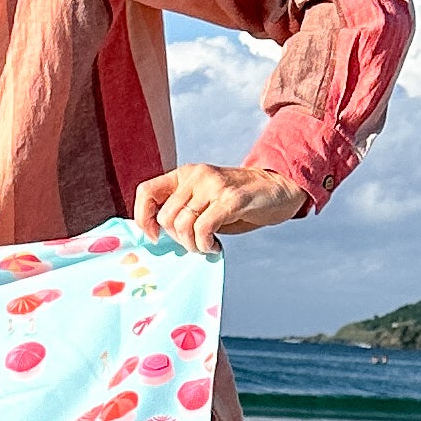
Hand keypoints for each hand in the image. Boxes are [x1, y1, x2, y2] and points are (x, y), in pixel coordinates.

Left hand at [132, 161, 308, 253]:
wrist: (277, 187)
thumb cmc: (239, 201)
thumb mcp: (204, 200)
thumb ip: (182, 210)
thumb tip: (158, 235)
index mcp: (184, 174)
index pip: (146, 192)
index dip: (143, 218)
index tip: (155, 236)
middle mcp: (196, 176)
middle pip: (166, 217)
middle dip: (178, 240)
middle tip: (196, 243)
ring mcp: (213, 185)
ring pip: (183, 225)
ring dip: (194, 245)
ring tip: (208, 245)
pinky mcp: (231, 198)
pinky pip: (204, 227)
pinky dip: (205, 244)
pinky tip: (215, 245)